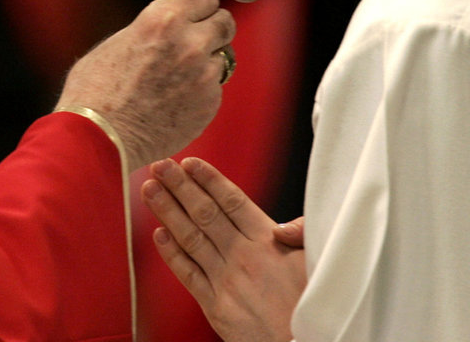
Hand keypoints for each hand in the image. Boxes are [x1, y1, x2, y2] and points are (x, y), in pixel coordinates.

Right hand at [56, 0, 232, 167]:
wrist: (97, 137)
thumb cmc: (97, 85)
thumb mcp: (122, 37)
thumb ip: (155, 10)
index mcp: (164, 18)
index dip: (196, 4)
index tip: (187, 14)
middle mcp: (190, 42)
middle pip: (225, 21)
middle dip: (210, 28)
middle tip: (187, 42)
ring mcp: (204, 75)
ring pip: (222, 56)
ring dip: (206, 61)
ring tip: (174, 76)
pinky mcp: (210, 104)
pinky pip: (216, 87)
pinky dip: (201, 90)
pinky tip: (174, 99)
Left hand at [142, 158, 305, 341]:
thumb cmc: (316, 306)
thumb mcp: (319, 261)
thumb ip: (303, 233)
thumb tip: (284, 223)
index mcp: (269, 243)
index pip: (233, 201)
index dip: (209, 180)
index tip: (190, 162)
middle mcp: (243, 257)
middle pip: (205, 213)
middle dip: (180, 187)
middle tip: (160, 165)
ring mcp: (226, 281)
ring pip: (191, 238)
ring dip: (168, 211)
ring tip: (150, 189)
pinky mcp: (216, 307)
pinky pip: (188, 275)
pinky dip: (172, 254)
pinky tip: (159, 234)